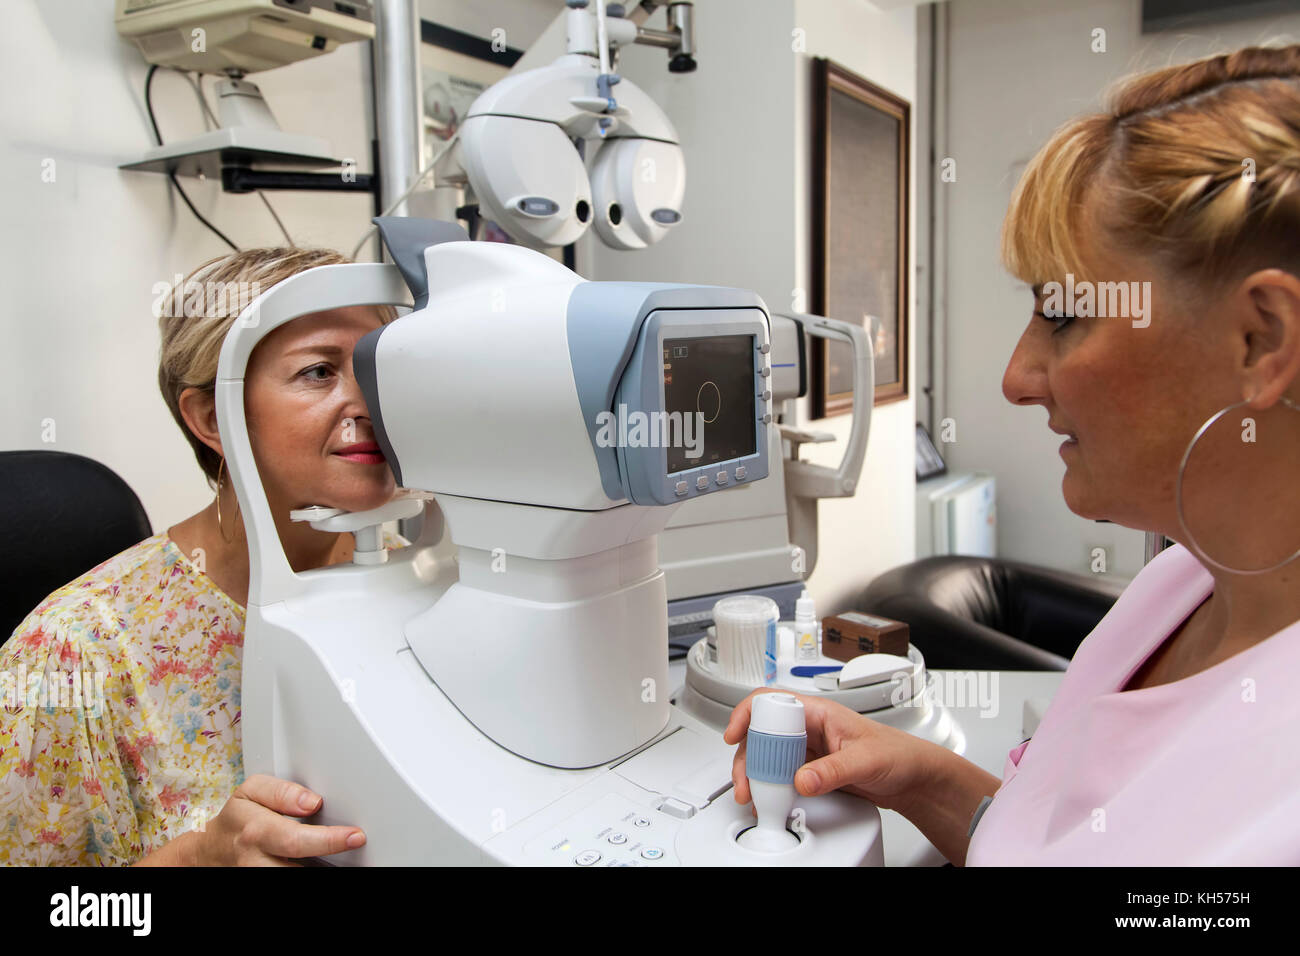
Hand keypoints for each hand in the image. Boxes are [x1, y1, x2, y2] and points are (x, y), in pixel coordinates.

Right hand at [191, 774, 366, 865]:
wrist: (209, 852)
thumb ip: (283, 792)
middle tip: (352, 845)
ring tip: (333, 855)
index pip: (296, 839)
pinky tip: (318, 861)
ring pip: (294, 876)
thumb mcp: (251, 792)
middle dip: (327, 861)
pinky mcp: (260, 882)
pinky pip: (291, 879)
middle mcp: (255, 860)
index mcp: (256, 830)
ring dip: (318, 865)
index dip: (330, 840)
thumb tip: (312, 802)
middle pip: (297, 869)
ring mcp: (257, 876)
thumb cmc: (236, 820)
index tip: (355, 836)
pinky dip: (307, 866)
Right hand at [723, 689, 934, 812]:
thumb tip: (802, 779)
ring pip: (768, 756)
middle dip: (748, 757)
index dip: (747, 714)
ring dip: (756, 775)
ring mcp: (809, 750)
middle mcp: (809, 728)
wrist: (914, 779)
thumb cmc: (899, 754)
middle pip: (763, 734)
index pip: (772, 702)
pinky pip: (781, 775)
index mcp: (819, 712)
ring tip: (754, 795)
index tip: (734, 734)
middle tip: (745, 782)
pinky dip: (771, 787)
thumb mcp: (866, 760)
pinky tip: (770, 799)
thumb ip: (833, 771)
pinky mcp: (811, 770)